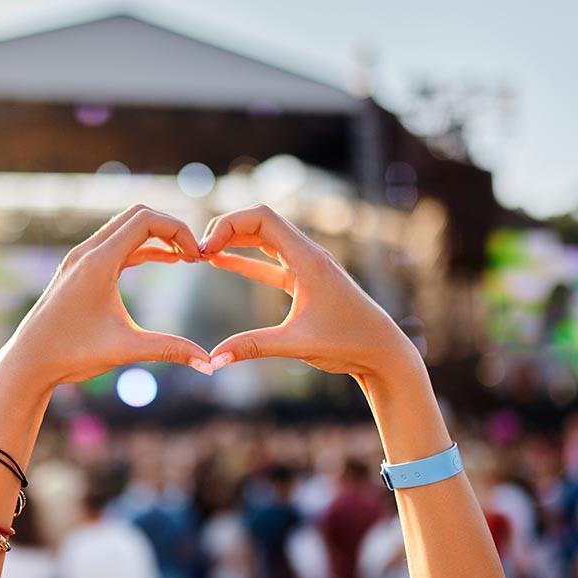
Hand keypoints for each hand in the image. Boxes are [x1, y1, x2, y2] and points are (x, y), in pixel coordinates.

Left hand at [0, 205, 212, 388]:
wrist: (28, 363)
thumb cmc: (72, 355)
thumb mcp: (126, 350)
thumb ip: (170, 350)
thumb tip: (210, 364)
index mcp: (98, 263)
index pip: (145, 220)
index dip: (178, 231)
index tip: (198, 257)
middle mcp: (87, 253)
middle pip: (137, 215)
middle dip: (170, 228)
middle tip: (195, 254)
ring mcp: (80, 259)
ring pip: (126, 228)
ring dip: (156, 237)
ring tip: (186, 257)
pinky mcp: (78, 269)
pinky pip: (116, 245)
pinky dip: (142, 248)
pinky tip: (165, 260)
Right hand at [200, 204, 419, 380]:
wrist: (382, 352)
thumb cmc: (348, 344)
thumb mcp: (296, 344)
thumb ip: (253, 347)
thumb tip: (213, 359)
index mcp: (308, 259)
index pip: (262, 218)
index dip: (228, 224)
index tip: (204, 248)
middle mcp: (308, 255)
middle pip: (260, 222)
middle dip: (225, 230)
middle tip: (195, 252)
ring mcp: (307, 266)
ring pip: (264, 240)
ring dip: (234, 242)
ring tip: (202, 254)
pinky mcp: (305, 282)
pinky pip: (269, 262)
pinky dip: (245, 260)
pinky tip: (221, 262)